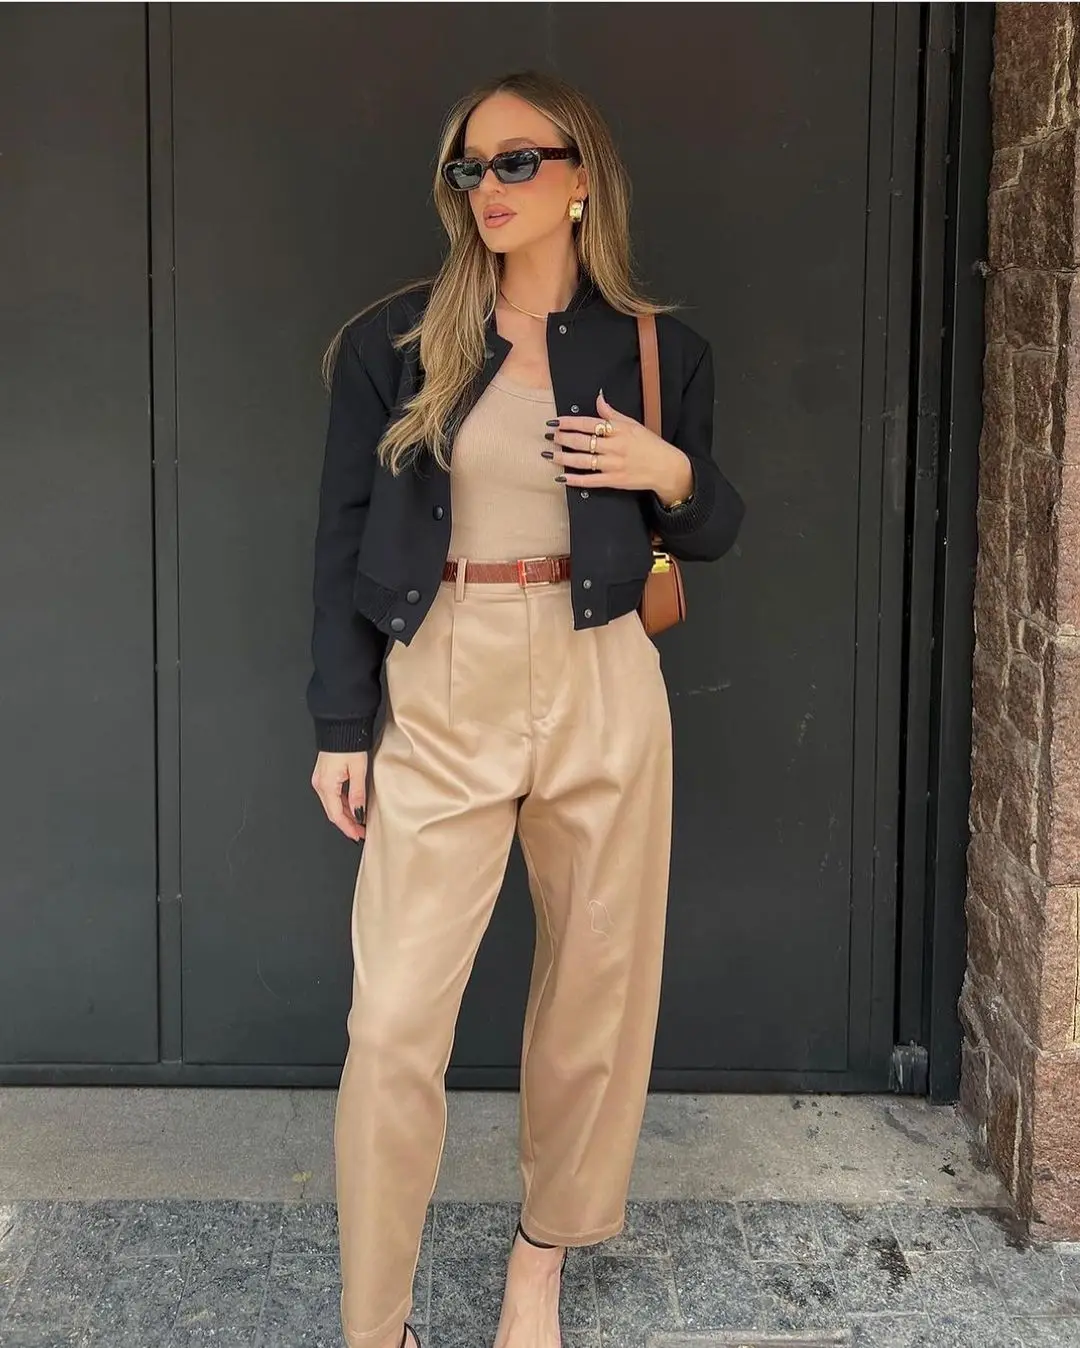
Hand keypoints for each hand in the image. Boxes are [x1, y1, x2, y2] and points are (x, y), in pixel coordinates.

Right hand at [311, 750, 367, 841]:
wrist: (340, 726)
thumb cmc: (348, 743)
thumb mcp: (358, 770)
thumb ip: (357, 794)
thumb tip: (359, 812)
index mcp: (326, 785)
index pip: (337, 815)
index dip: (348, 828)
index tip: (358, 835)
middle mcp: (319, 784)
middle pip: (333, 812)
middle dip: (347, 824)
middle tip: (360, 832)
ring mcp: (320, 779)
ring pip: (333, 804)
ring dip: (345, 814)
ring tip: (359, 821)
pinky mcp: (323, 775)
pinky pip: (332, 795)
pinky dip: (342, 803)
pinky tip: (352, 806)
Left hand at [546, 390, 693, 503]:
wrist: (666, 468)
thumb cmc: (650, 445)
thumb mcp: (633, 424)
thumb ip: (612, 414)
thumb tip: (599, 398)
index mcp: (619, 430)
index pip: (589, 424)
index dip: (569, 423)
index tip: (555, 422)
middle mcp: (614, 447)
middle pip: (582, 441)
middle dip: (562, 438)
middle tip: (549, 436)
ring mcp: (613, 465)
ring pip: (582, 461)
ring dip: (563, 458)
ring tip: (549, 454)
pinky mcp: (614, 481)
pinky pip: (590, 481)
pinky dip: (575, 480)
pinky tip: (562, 478)